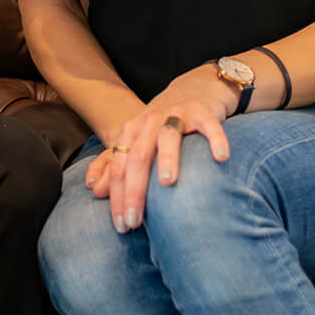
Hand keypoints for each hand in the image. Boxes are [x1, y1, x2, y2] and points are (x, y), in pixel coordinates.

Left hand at [90, 64, 233, 232]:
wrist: (194, 88)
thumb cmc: (162, 123)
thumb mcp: (135, 141)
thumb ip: (112, 165)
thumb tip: (93, 190)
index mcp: (132, 131)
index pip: (119, 166)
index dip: (117, 196)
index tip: (120, 226)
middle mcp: (150, 121)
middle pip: (138, 155)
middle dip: (134, 189)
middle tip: (135, 221)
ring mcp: (177, 114)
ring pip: (168, 136)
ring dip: (167, 158)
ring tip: (168, 183)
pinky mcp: (203, 111)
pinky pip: (209, 124)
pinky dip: (215, 139)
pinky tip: (221, 157)